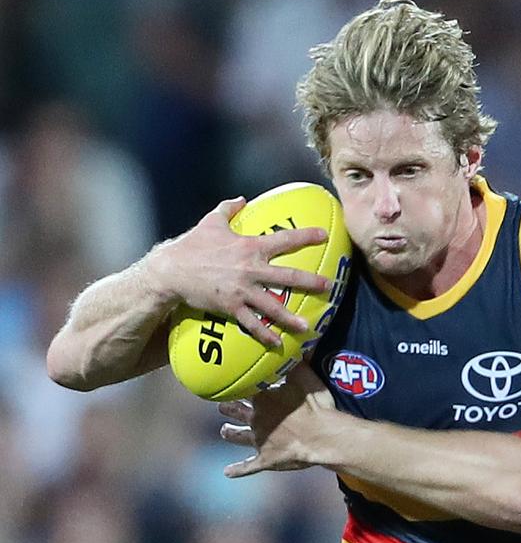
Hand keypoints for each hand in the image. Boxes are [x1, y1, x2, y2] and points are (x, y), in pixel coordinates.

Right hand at [147, 197, 331, 346]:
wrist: (170, 270)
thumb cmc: (192, 245)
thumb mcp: (211, 222)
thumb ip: (228, 209)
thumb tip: (241, 199)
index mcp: (249, 247)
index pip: (284, 239)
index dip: (306, 236)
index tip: (324, 235)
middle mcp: (250, 269)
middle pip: (287, 276)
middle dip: (310, 281)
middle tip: (329, 286)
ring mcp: (241, 290)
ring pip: (272, 305)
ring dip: (291, 317)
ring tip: (308, 326)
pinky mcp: (230, 306)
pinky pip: (251, 323)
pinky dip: (265, 334)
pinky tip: (277, 343)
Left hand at [218, 365, 335, 476]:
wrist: (321, 437)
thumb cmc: (315, 407)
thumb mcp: (308, 378)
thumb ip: (299, 361)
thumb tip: (297, 342)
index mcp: (263, 398)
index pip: (243, 387)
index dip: (236, 384)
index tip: (229, 381)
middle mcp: (256, 418)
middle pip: (236, 411)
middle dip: (228, 408)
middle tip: (222, 406)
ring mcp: (259, 440)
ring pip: (238, 436)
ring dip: (230, 433)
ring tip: (223, 431)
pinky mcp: (265, 459)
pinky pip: (247, 466)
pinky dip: (237, 469)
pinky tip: (227, 471)